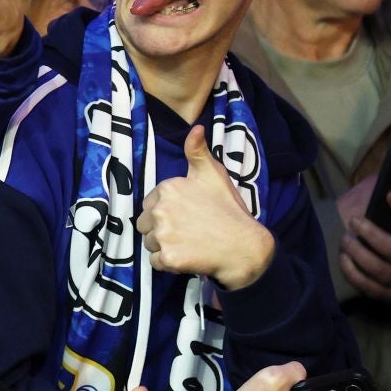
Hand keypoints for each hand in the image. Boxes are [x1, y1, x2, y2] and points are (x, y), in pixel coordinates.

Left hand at [136, 126, 275, 290]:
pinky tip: (186, 256)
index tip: (186, 215)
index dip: (165, 211)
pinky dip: (167, 263)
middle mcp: (160, 210)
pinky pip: (154, 262)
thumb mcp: (214, 175)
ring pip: (149, 243)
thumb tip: (195, 127)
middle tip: (187, 231)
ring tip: (188, 243)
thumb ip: (198, 151)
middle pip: (145, 224)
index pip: (150, 204)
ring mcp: (163, 235)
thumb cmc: (229, 209)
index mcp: (167, 188)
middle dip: (160, 229)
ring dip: (163, 246)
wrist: (245, 246)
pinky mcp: (168, 258)